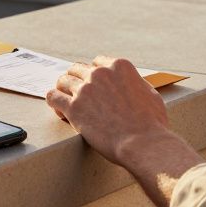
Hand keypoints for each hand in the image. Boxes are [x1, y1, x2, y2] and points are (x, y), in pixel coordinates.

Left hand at [47, 57, 204, 206]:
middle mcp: (100, 73)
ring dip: (64, 90)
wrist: (143, 144)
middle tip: (77, 94)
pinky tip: (60, 112)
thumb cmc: (152, 124)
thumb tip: (131, 83)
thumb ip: (136, 84)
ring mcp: (85, 89)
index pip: (97, 62)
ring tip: (66, 103)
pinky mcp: (73, 107)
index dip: (94, 74)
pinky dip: (55, 103)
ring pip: (63, 81)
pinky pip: (53, 97)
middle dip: (77, 80)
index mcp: (119, 66)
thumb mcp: (150, 94)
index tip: (93, 85)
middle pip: (77, 69)